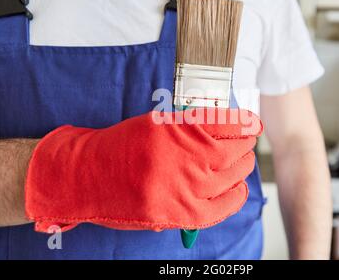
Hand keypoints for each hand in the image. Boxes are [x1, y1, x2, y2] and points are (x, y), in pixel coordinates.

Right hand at [25, 108, 262, 232]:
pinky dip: (235, 196)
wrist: (85, 178)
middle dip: (246, 145)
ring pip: (232, 177)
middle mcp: (183, 158)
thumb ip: (189, 128)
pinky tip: (237, 188)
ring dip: (242, 168)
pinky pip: (222, 207)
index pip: (226, 124)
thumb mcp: (155, 125)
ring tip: (242, 162)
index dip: (246, 124)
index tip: (253, 123)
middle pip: (234, 152)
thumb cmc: (119, 148)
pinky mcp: (180, 215)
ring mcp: (184, 189)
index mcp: (176, 129)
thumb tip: (226, 129)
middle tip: (247, 142)